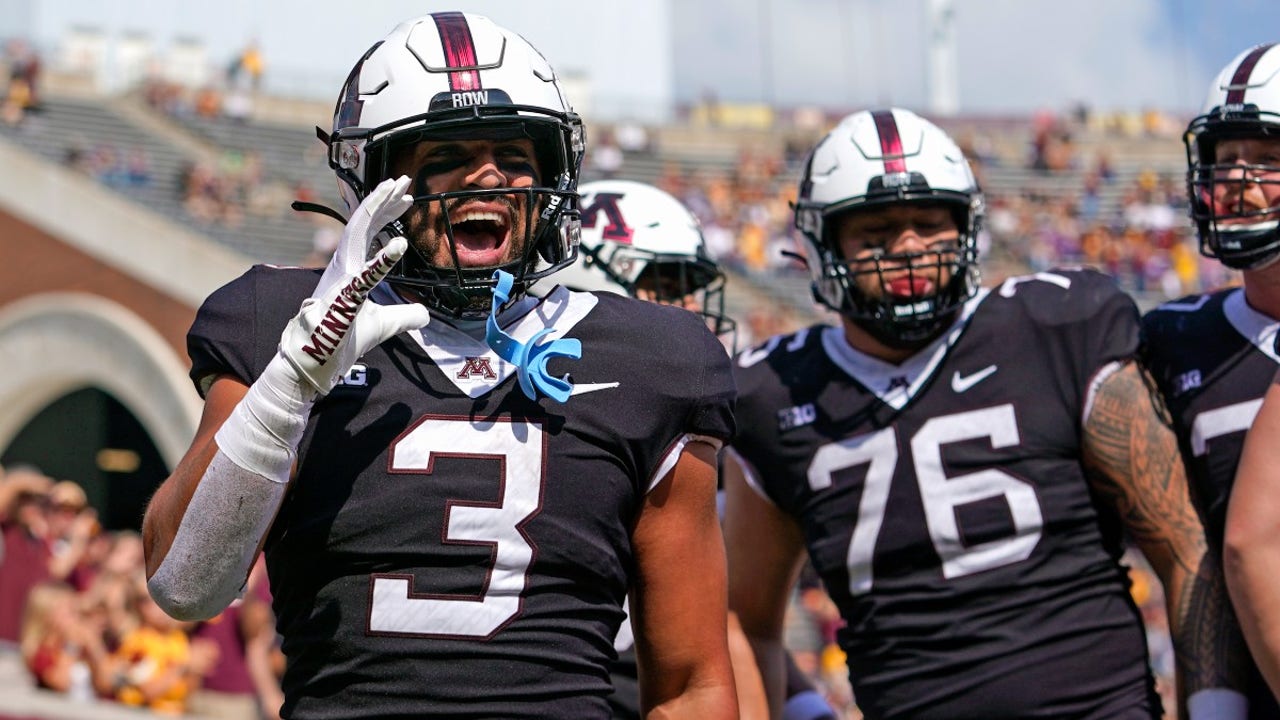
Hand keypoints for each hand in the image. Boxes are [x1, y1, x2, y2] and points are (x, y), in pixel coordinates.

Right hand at [278, 176, 431, 394]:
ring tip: (396, 189)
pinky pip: (366, 275)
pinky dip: (382, 260)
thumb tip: (425, 314)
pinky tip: (400, 243)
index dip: (386, 212)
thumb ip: (405, 316)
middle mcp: (343, 266)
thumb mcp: (384, 324)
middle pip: (363, 222)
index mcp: (350, 268)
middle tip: (404, 179)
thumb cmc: (344, 339)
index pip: (369, 232)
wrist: (317, 360)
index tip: (406, 198)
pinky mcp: (346, 297)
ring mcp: (342, 278)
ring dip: (377, 209)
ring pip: (357, 233)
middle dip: (383, 198)